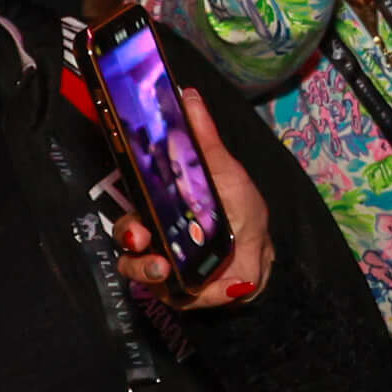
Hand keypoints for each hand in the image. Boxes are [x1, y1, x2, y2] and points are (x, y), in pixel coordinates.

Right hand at [111, 88, 272, 310]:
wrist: (263, 248)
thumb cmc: (239, 207)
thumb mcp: (223, 169)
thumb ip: (203, 136)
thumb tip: (188, 94)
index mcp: (161, 212)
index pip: (132, 217)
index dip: (128, 224)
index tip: (136, 224)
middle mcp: (158, 241)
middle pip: (129, 247)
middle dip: (131, 247)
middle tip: (142, 241)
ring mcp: (168, 268)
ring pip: (141, 273)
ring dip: (146, 272)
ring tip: (162, 269)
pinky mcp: (184, 292)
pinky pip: (173, 297)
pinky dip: (185, 293)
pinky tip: (199, 287)